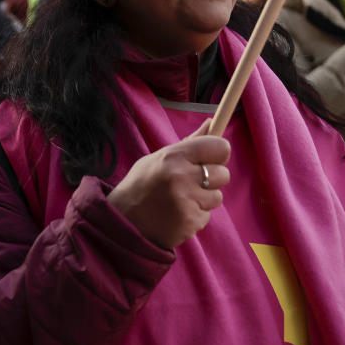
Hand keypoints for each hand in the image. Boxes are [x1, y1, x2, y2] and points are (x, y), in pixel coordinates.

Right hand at [107, 121, 230, 249]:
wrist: (121, 221)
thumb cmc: (140, 186)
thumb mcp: (157, 159)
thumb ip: (187, 144)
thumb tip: (211, 123)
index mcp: (173, 156)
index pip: (220, 147)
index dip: (218, 154)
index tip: (210, 160)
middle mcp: (181, 176)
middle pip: (223, 174)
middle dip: (211, 180)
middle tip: (189, 184)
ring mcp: (187, 201)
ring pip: (217, 197)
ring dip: (202, 200)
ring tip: (178, 201)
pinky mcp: (190, 221)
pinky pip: (206, 216)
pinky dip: (194, 216)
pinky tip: (176, 215)